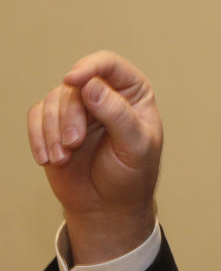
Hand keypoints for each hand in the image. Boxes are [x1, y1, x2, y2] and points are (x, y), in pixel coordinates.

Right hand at [27, 51, 162, 264]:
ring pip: (53, 99)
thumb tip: (91, 85)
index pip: (109, 64)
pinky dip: (38, 137)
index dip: (90, 67)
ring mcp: (78, 109)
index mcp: (132, 92)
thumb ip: (117, 114)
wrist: (108, 206)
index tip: (73, 80)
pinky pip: (35, 116)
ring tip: (64, 157)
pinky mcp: (54, 125)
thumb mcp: (135, 146)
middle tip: (73, 143)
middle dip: (70, 115)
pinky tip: (47, 159)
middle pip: (75, 84)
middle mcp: (104, 94)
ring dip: (53, 130)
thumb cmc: (131, 174)